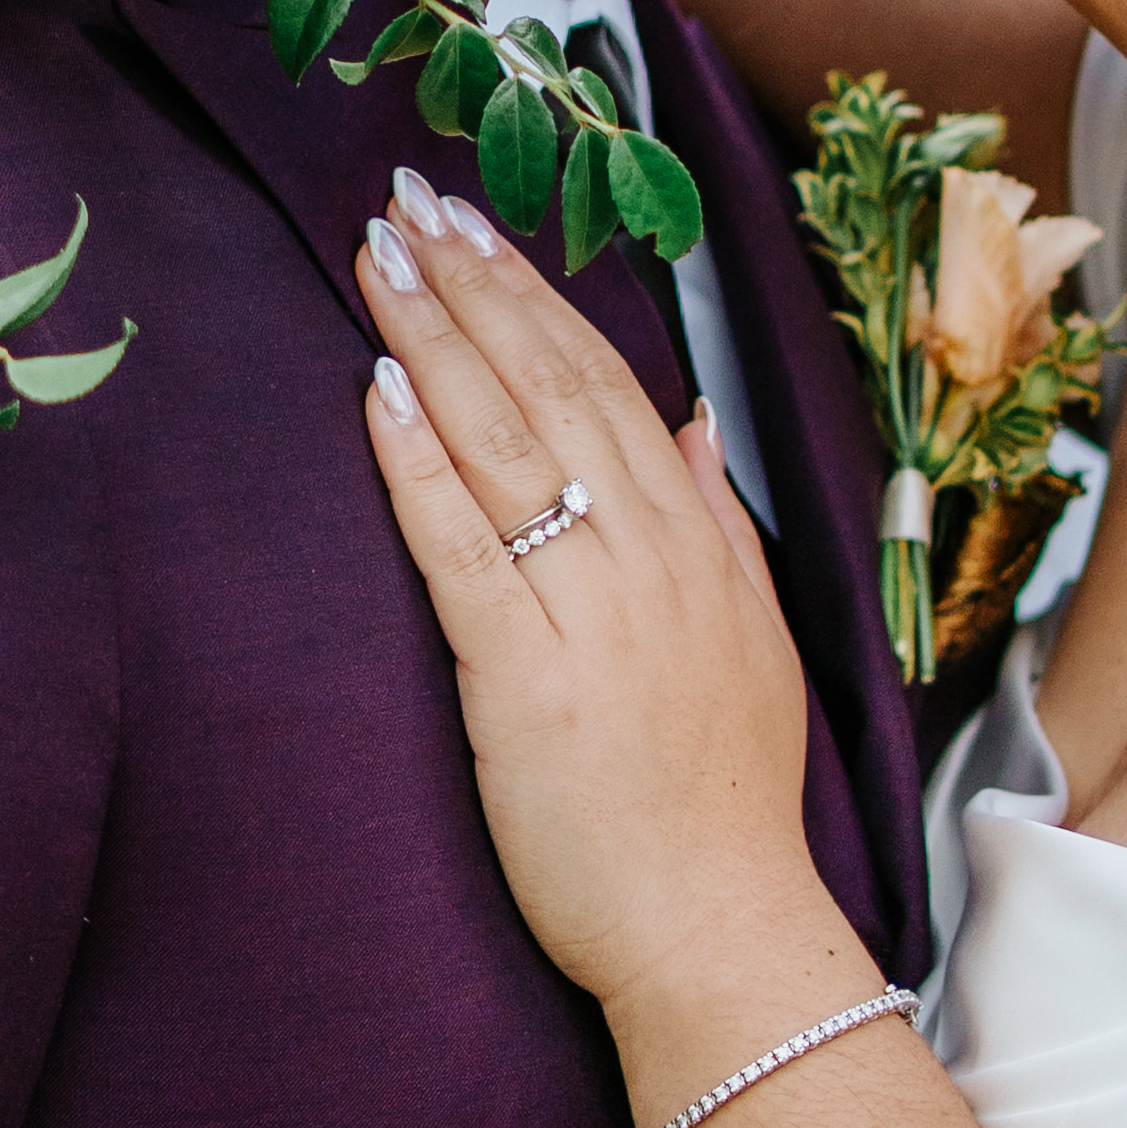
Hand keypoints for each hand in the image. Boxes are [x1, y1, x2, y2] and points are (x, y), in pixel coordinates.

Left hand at [355, 182, 848, 1048]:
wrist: (720, 928)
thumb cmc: (721, 803)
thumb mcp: (749, 640)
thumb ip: (715, 523)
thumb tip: (690, 422)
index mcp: (699, 543)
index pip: (608, 383)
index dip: (535, 296)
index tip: (477, 224)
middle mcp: (652, 557)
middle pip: (551, 387)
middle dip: (473, 285)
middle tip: (407, 199)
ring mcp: (591, 613)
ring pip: (505, 443)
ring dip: (433, 338)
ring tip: (379, 257)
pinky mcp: (524, 679)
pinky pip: (461, 548)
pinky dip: (418, 463)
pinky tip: (377, 390)